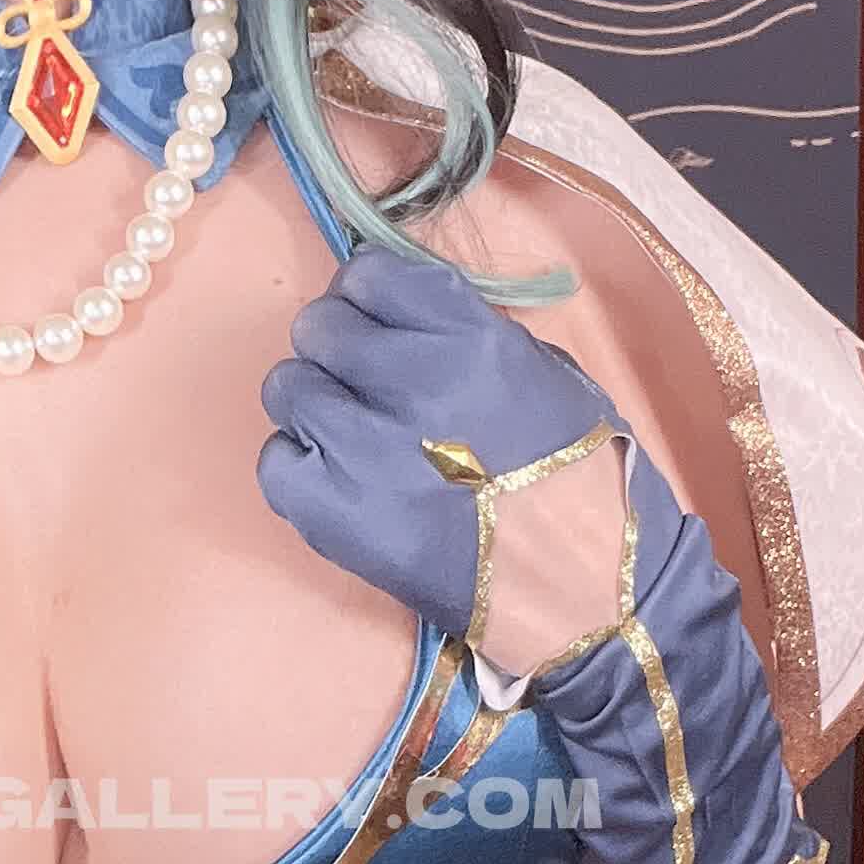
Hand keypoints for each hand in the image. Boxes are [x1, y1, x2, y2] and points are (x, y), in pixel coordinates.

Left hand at [257, 246, 630, 659]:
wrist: (589, 589)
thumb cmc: (582, 479)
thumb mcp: (545, 374)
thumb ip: (465, 335)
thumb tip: (401, 322)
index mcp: (469, 337)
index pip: (368, 275)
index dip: (364, 297)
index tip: (376, 324)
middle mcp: (411, 381)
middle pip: (318, 326)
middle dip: (337, 349)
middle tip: (363, 386)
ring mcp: (364, 449)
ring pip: (286, 388)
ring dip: (315, 407)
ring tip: (354, 440)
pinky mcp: (333, 515)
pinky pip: (274, 460)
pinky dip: (298, 468)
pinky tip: (340, 484)